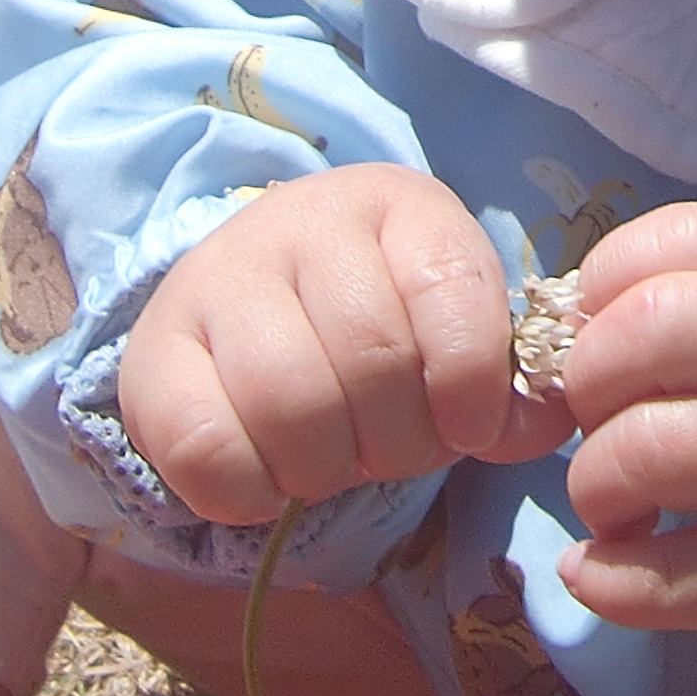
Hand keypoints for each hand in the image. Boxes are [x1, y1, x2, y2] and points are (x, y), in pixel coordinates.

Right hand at [116, 167, 574, 524]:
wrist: (251, 305)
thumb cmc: (380, 324)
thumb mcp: (453, 332)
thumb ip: (507, 388)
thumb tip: (542, 430)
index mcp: (397, 205)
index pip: (451, 289)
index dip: (472, 382)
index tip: (469, 428)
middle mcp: (301, 222)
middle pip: (371, 360)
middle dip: (400, 441)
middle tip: (391, 451)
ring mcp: (218, 279)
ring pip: (289, 402)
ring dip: (327, 467)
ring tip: (333, 461)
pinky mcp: (155, 352)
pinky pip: (206, 447)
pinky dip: (251, 490)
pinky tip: (269, 479)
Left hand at [553, 205, 696, 679]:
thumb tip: (580, 329)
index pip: (684, 236)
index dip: (606, 280)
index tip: (597, 330)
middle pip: (642, 336)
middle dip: (584, 386)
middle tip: (600, 425)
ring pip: (642, 454)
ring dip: (594, 488)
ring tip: (617, 508)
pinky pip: (664, 579)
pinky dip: (606, 579)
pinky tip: (602, 572)